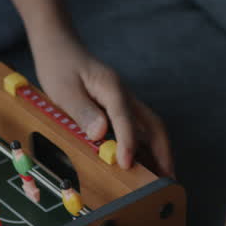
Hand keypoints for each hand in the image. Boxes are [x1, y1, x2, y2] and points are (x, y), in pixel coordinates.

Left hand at [31, 33, 173, 176]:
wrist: (59, 46)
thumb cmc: (59, 66)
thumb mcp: (63, 90)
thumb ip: (82, 111)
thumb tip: (100, 133)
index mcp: (111, 87)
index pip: (125, 118)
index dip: (128, 143)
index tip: (126, 164)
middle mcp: (124, 95)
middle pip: (153, 125)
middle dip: (162, 152)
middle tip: (165, 179)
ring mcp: (123, 101)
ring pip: (149, 128)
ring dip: (157, 152)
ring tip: (159, 178)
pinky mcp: (118, 107)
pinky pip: (137, 129)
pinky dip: (144, 148)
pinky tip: (142, 163)